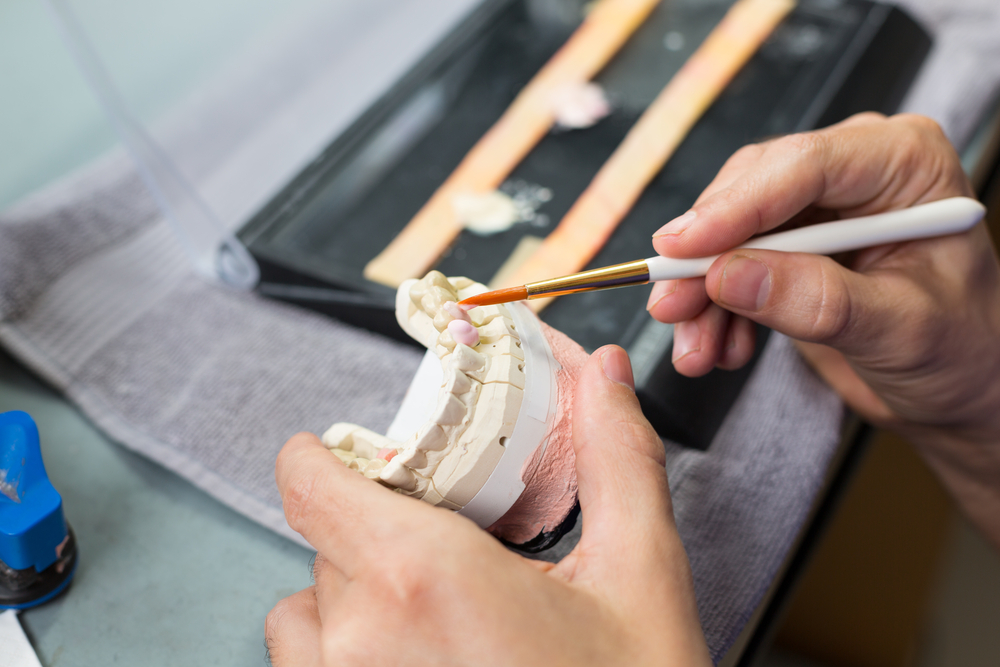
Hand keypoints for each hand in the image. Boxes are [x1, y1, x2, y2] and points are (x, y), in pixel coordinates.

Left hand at [265, 346, 710, 666]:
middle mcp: (358, 648)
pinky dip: (348, 660)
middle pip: (324, 545)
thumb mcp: (641, 579)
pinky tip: (427, 666)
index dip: (323, 456)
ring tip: (433, 623)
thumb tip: (604, 374)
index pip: (308, 483)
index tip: (347, 453)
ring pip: (304, 618)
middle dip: (378, 533)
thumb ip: (616, 459)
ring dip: (353, 603)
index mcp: (423, 581)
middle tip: (449, 554)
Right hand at [647, 113, 999, 540]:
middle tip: (672, 307)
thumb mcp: (899, 330)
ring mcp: (816, 207)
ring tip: (695, 351)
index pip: (806, 164)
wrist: (957, 388)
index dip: (737, 207)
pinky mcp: (787, 244)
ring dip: (700, 294)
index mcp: (904, 163)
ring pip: (728, 232)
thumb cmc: (962, 350)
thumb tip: (728, 275)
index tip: (683, 248)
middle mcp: (854, 171)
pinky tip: (719, 347)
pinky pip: (727, 265)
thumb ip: (818, 300)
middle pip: (752, 193)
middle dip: (705, 258)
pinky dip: (712, 309)